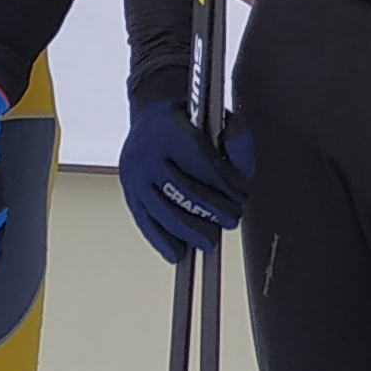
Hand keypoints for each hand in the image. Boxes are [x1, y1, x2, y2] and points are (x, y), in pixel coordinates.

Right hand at [119, 98, 254, 263]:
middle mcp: (146, 154)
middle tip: (232, 220)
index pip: (202, 163)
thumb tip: (242, 174)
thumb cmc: (188, 122)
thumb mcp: (217, 117)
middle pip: (182, 191)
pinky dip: (160, 241)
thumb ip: (235, 140)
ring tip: (210, 241)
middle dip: (212, 211)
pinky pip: (144, 222)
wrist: (151, 119)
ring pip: (162, 211)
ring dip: (190, 231)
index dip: (225, 185)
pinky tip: (177, 253)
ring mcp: (133, 176)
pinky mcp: (128, 193)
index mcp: (170, 131)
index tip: (241, 196)